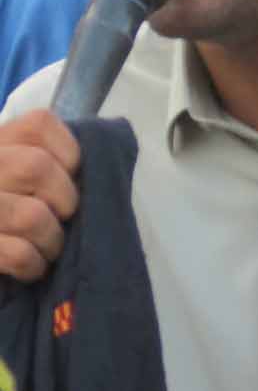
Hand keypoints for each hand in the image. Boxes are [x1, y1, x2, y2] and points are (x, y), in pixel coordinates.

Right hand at [0, 112, 80, 282]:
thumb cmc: (16, 209)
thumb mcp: (27, 174)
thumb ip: (59, 162)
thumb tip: (108, 163)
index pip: (40, 124)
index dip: (69, 154)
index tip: (70, 176)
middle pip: (36, 167)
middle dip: (65, 201)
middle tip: (60, 218)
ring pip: (31, 216)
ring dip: (52, 240)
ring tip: (46, 246)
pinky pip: (19, 254)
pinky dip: (34, 265)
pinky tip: (30, 265)